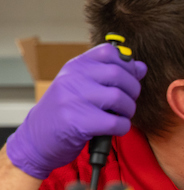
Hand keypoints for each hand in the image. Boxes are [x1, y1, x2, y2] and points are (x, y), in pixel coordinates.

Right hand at [6, 43, 146, 179]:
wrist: (36, 138)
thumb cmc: (66, 111)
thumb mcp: (83, 87)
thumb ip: (111, 75)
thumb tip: (141, 67)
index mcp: (75, 67)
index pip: (109, 51)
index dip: (127, 65)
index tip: (127, 79)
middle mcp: (72, 79)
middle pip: (118, 74)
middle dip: (132, 90)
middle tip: (127, 102)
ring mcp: (72, 99)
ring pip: (119, 98)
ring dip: (128, 110)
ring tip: (120, 115)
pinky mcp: (76, 122)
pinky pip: (115, 122)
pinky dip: (122, 127)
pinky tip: (114, 128)